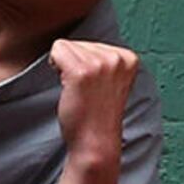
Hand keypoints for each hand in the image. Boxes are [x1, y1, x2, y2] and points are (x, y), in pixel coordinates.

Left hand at [52, 38, 138, 158]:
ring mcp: (100, 64)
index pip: (91, 43)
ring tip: (78, 90)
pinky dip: (54, 66)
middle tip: (84, 90)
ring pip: (64, 46)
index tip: (93, 86)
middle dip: (73, 63)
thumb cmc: (96, 113)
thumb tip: (79, 42)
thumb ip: (105, 59)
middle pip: (77, 42)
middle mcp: (117, 58)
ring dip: (63, 67)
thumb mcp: (110, 79)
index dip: (84, 64)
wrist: (96, 141)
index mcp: (129, 58)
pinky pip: (56, 51)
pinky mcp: (81, 72)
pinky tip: (67, 86)